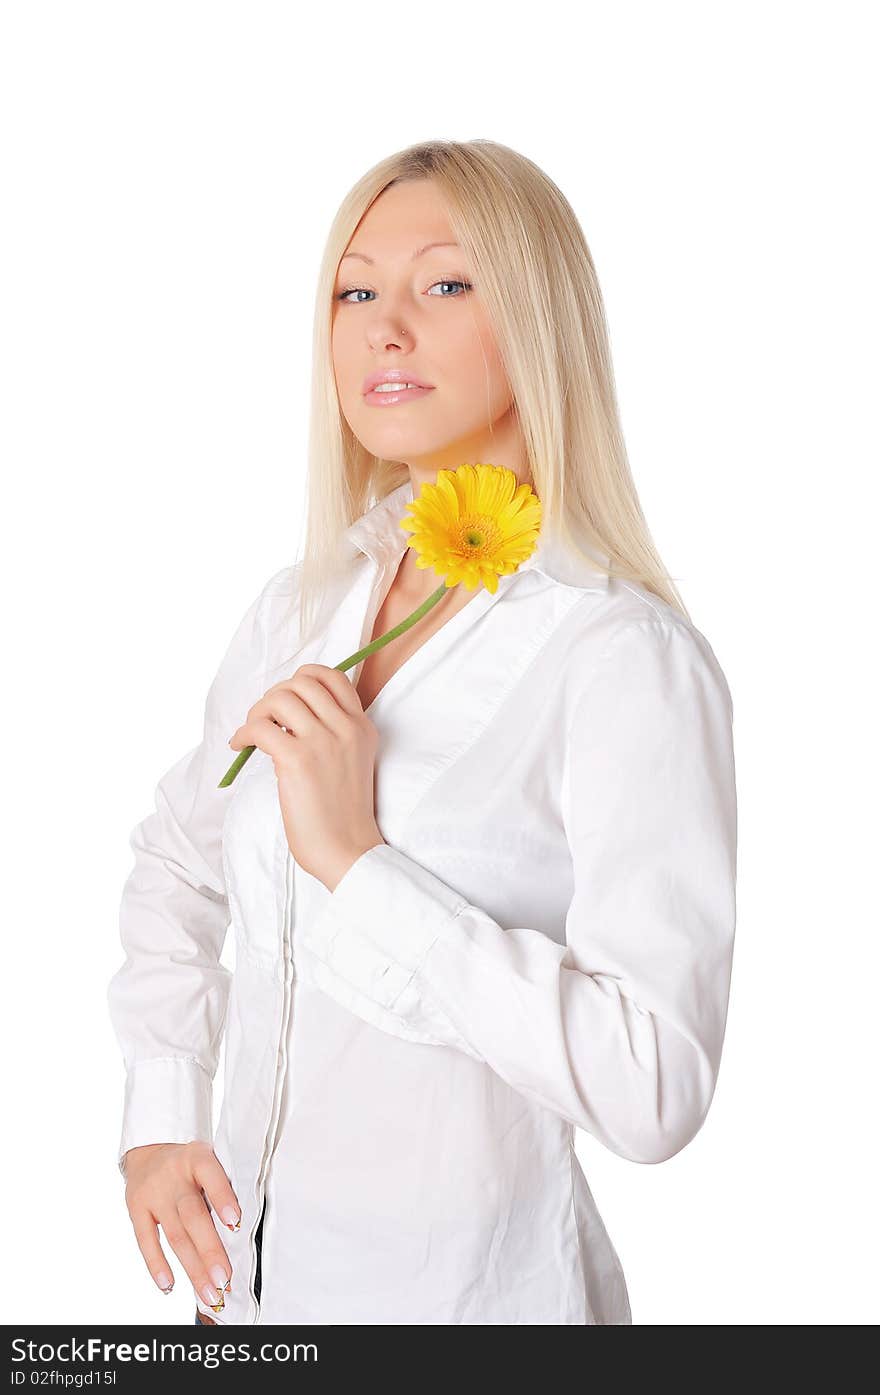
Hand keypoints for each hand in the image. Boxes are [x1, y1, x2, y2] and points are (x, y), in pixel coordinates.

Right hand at [122, 1141, 238, 1308]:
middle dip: (210, 1251)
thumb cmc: (190, 1164)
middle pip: (193, 1215)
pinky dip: (157, 1265)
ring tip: (208, 1292)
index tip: (235, 1224)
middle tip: (224, 1280)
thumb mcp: (207, 1161)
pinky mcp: (136, 1208)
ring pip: (175, 1234)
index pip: (212, 1177)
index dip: (223, 1199)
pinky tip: (169, 1285)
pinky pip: (146, 1240)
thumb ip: (220, 1188)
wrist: (150, 1149)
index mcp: (198, 1157)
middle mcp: (174, 1174)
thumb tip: (240, 1233)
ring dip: (192, 1267)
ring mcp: (153, 1193)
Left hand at [228, 663, 385, 889]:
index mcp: (361, 726)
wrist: (347, 850)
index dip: (302, 679)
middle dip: (275, 696)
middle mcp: (345, 728)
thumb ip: (332, 733)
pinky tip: (240, 748)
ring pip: (279, 699)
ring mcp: (323, 742)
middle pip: (301, 682)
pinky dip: (243, 733)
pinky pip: (260, 727)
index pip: (333, 676)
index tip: (287, 702)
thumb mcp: (351, 761)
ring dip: (257, 712)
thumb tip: (286, 714)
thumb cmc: (342, 815)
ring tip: (251, 735)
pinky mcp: (298, 760)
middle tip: (264, 720)